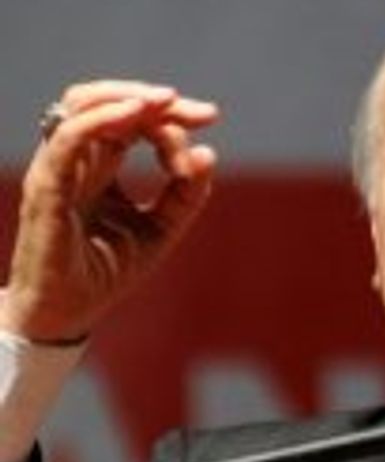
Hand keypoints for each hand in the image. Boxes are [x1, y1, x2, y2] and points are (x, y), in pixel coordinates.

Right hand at [1, 80, 218, 342]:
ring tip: (168, 103)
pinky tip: (136, 116)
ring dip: (127, 98)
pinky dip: (102, 120)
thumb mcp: (161, 229)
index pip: (131, 121)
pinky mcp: (47, 186)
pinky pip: (67, 139)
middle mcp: (76, 160)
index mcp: (100, 167)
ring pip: (80, 106)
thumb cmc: (106, 271)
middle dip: (155, 100)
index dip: (171, 116)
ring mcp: (59, 169)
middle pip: (107, 102)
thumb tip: (208, 154)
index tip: (210, 120)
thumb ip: (185, 195)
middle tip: (202, 113)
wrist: (67, 313)